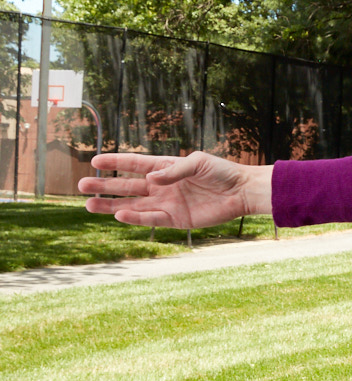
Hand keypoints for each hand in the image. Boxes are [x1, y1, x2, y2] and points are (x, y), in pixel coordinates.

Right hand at [79, 150, 272, 229]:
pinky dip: (135, 218)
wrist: (241, 193)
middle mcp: (162, 185)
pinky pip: (151, 219)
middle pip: (127, 185)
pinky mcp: (175, 219)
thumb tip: (151, 180)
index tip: (95, 160)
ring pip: (133, 204)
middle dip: (105, 185)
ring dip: (111, 205)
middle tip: (81, 185)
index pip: (134, 164)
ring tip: (88, 204)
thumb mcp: (198, 163)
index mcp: (166, 167)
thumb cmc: (221, 172)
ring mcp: (167, 203)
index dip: (115, 162)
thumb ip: (174, 171)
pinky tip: (118, 214)